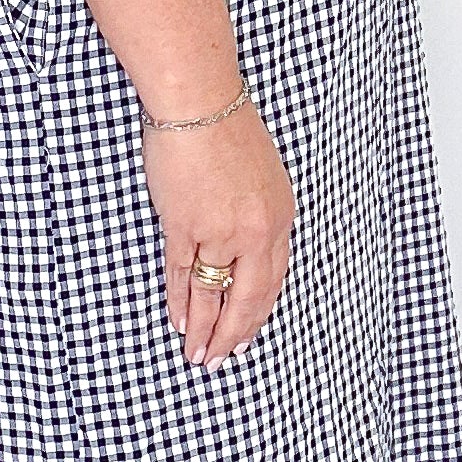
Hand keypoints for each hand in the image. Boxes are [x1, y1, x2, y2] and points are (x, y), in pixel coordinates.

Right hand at [139, 98, 295, 365]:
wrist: (199, 101)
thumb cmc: (224, 126)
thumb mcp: (258, 174)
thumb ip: (253, 211)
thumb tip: (237, 243)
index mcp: (280, 216)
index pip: (272, 280)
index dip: (257, 313)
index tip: (247, 335)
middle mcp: (257, 231)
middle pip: (249, 298)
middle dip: (234, 335)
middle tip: (221, 360)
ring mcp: (222, 231)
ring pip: (214, 295)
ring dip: (206, 330)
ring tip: (197, 356)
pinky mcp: (187, 226)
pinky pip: (184, 276)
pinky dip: (181, 302)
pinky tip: (181, 322)